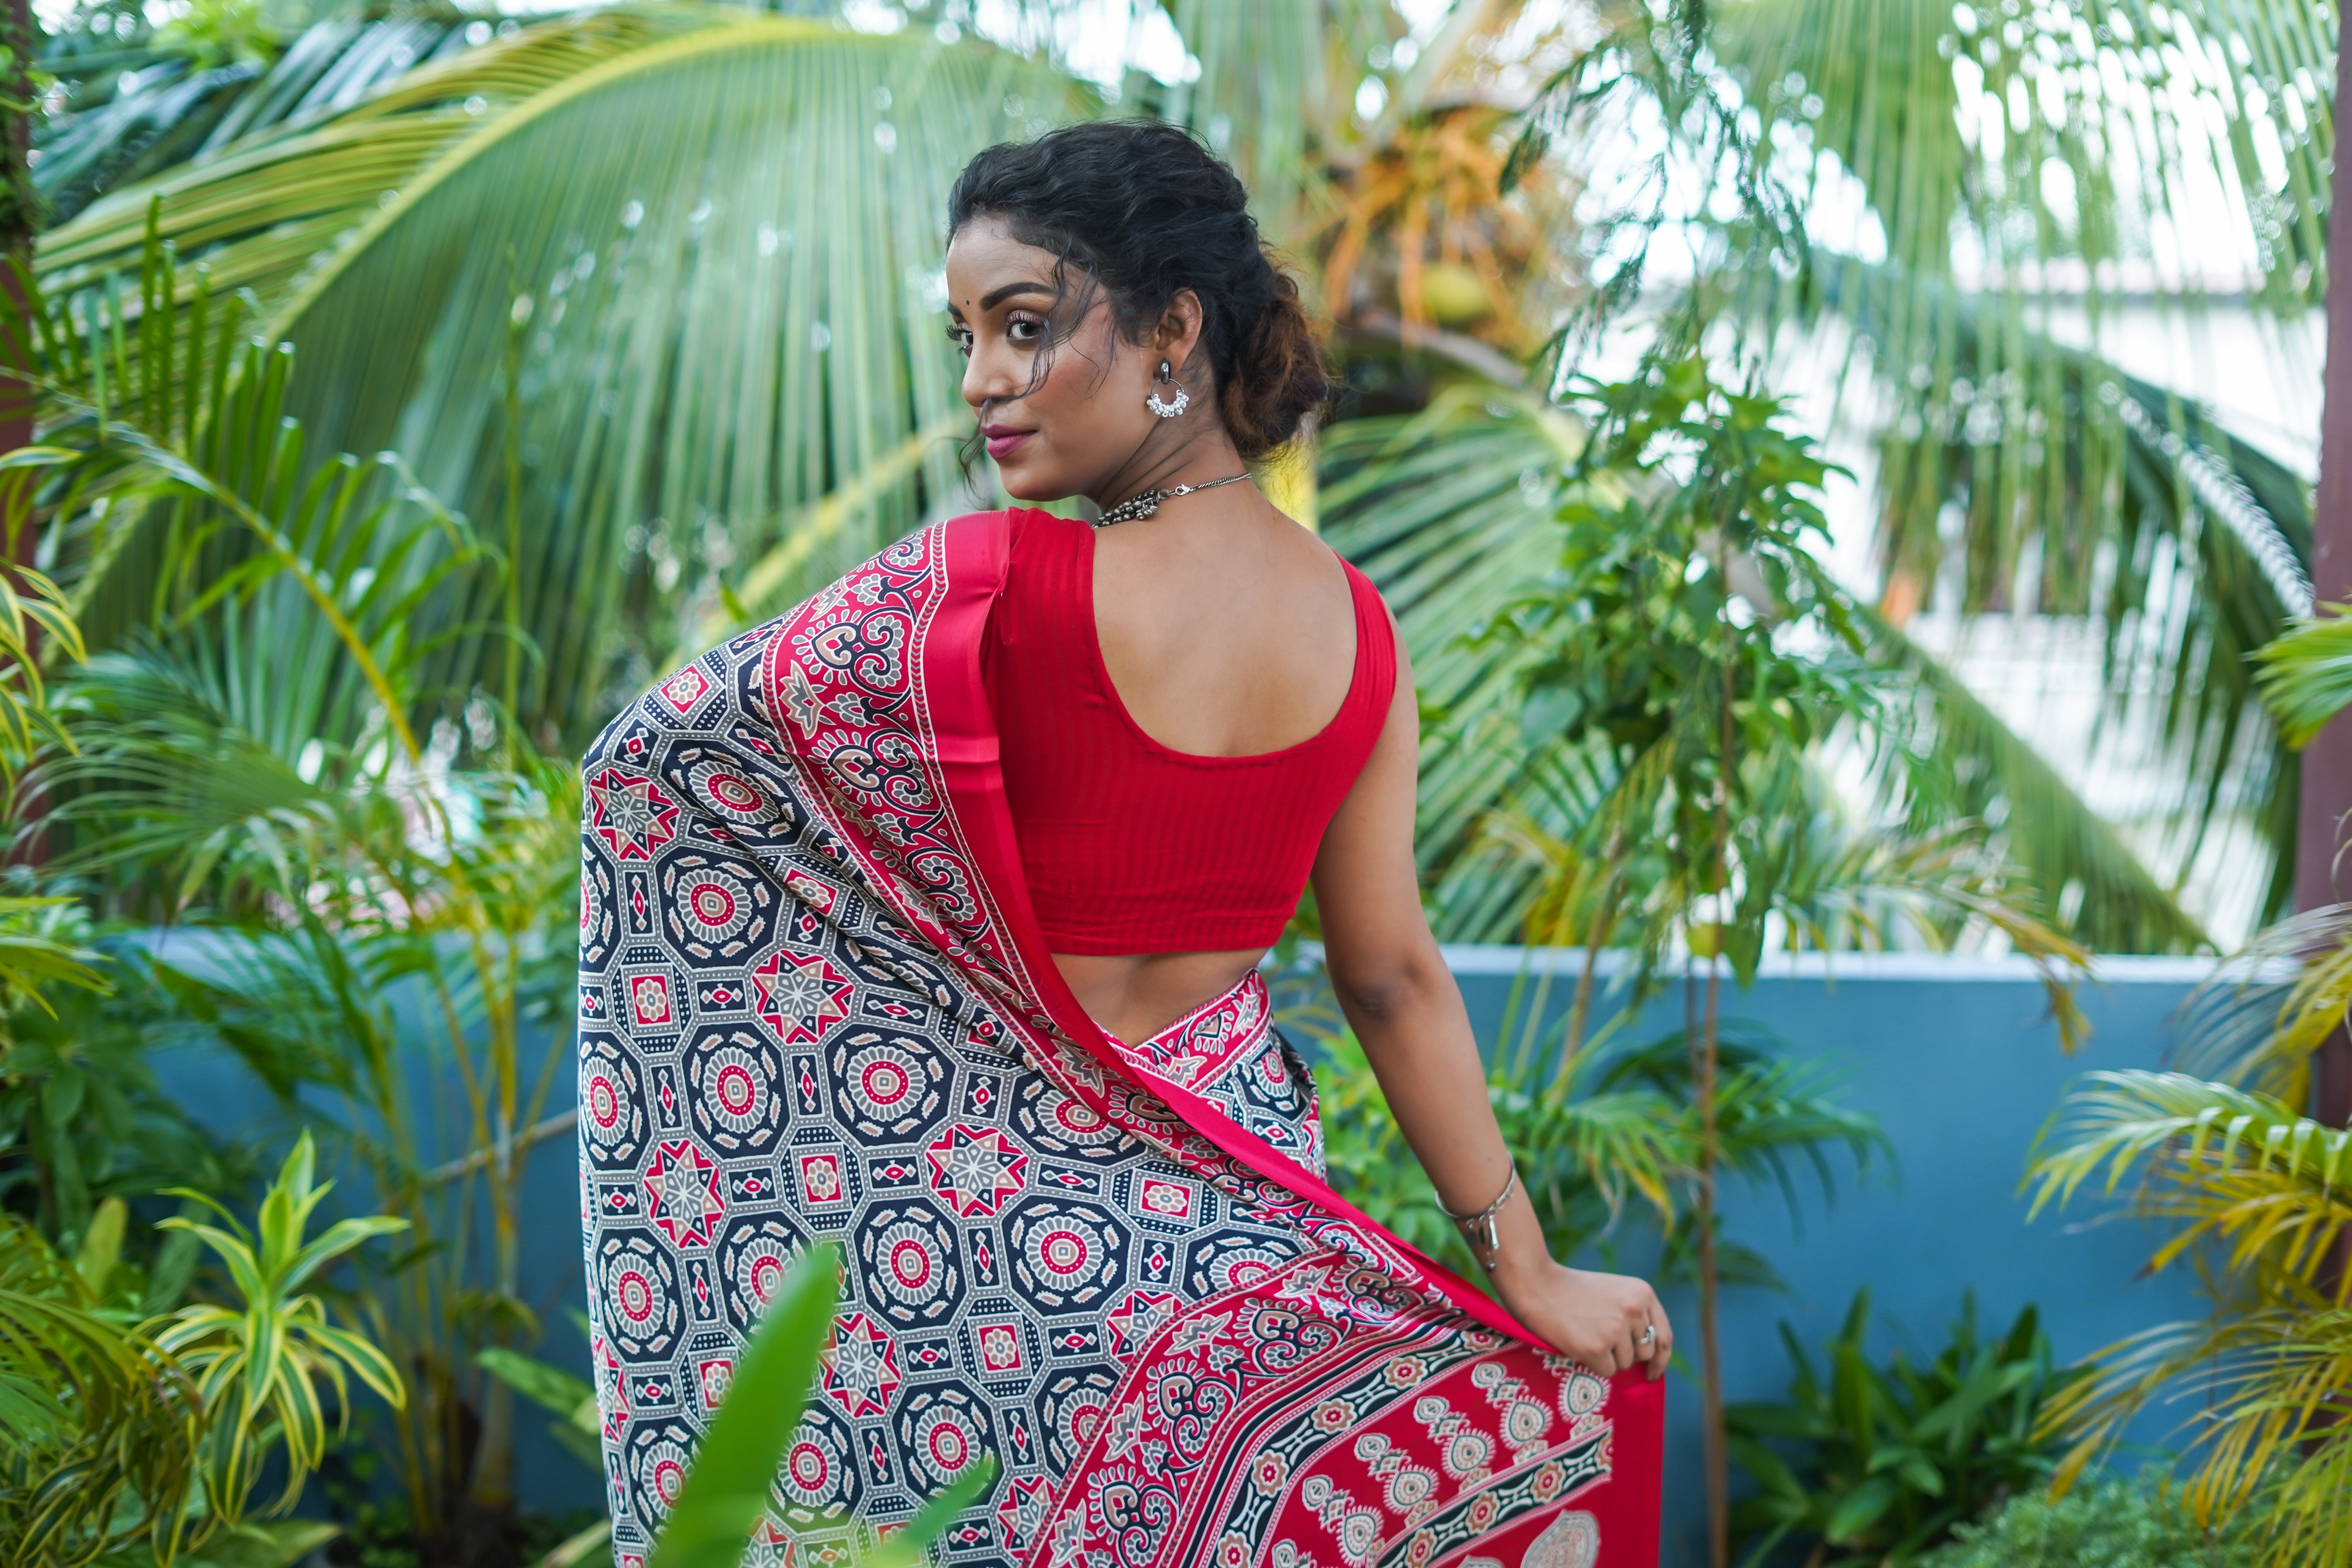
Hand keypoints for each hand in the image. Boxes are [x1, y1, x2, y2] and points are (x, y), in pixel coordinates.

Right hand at [1491, 1256, 1671, 1379]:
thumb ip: (1635, 1314)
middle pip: (1644, 1352)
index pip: (1664, 1336)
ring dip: (1607, 1357)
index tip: (1652, 1373)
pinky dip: (1593, 1363)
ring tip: (1585, 1333)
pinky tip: (1578, 1342)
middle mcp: (1635, 1310)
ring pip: (1624, 1363)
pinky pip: (1606, 1371)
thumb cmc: (1572, 1289)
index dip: (1660, 1359)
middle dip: (1626, 1353)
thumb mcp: (1614, 1291)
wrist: (1536, 1284)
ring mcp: (1616, 1330)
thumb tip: (1648, 1353)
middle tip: (1601, 1340)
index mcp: (1643, 1293)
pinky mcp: (1597, 1348)